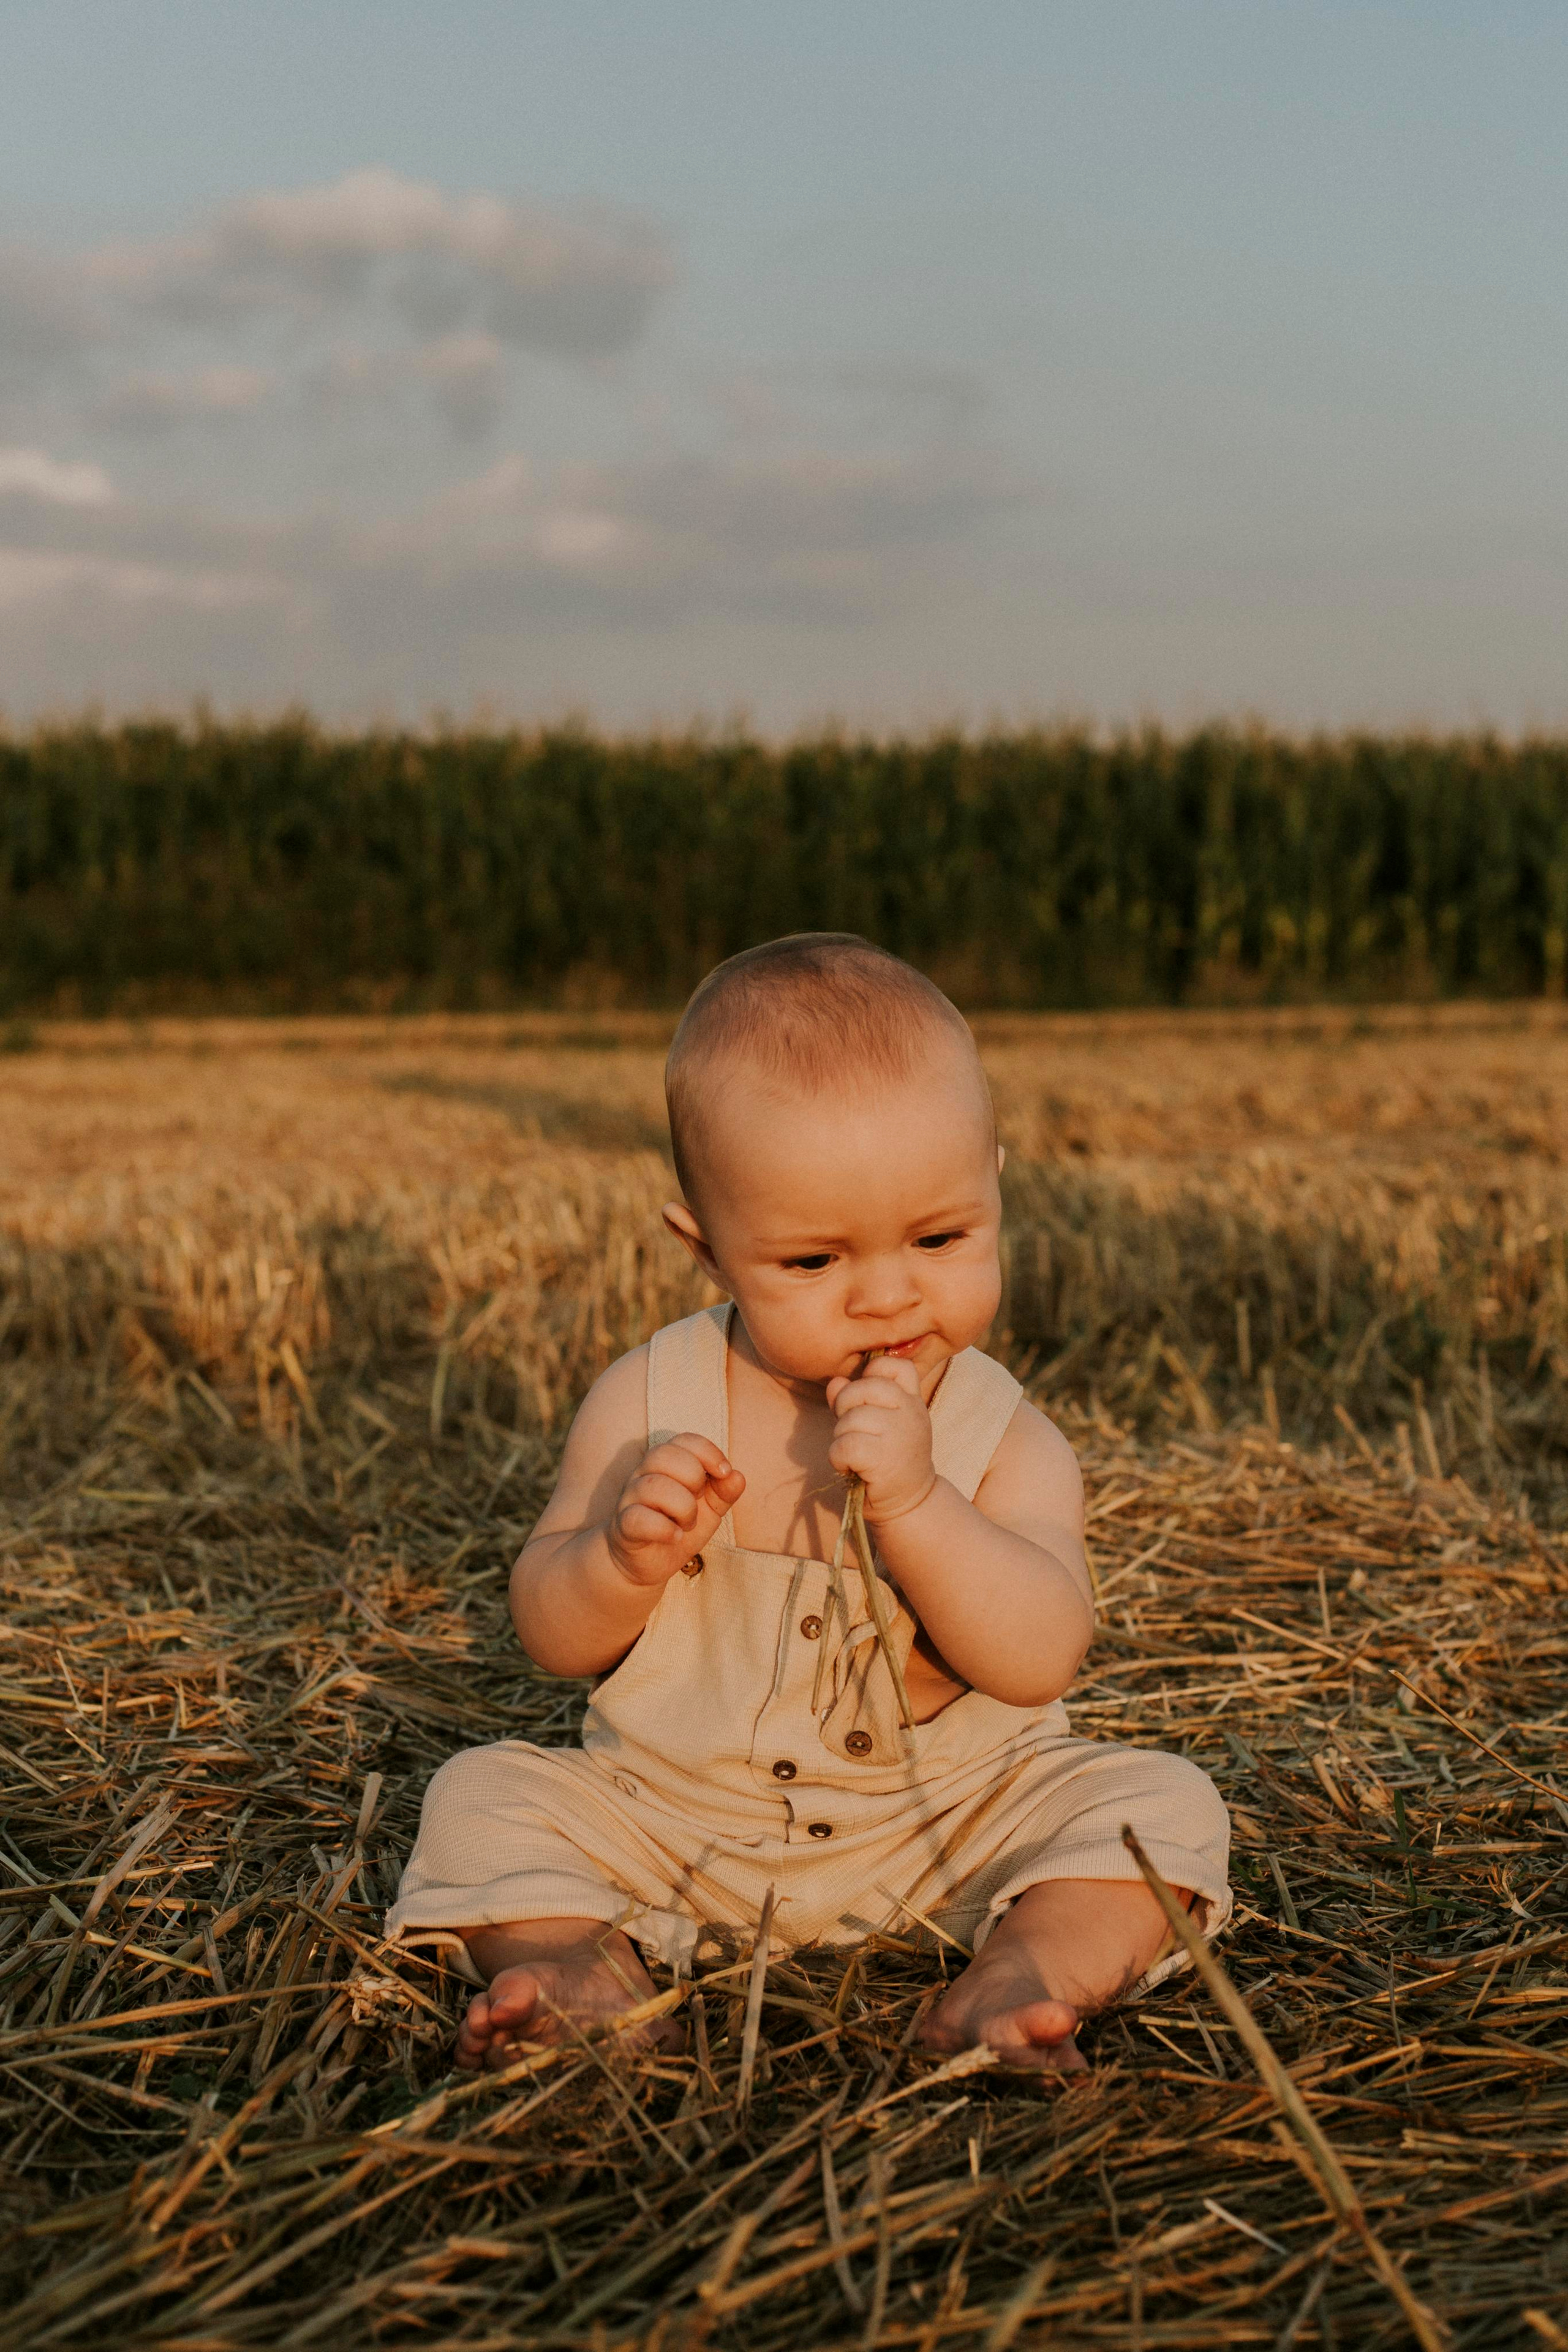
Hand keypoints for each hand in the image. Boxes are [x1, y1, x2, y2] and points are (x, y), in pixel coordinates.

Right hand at [607, 1434, 744, 1587]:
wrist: (650, 1562)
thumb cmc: (678, 1525)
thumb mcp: (710, 1509)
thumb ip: (724, 1492)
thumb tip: (737, 1476)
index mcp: (666, 1464)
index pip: (684, 1440)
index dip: (708, 1452)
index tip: (724, 1473)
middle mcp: (644, 1474)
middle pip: (664, 1455)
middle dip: (693, 1477)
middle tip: (698, 1500)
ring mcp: (630, 1498)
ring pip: (653, 1486)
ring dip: (682, 1507)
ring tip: (687, 1524)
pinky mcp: (624, 1525)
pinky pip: (638, 1517)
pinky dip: (664, 1528)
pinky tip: (676, 1536)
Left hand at [825, 1355, 936, 1524]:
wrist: (909, 1504)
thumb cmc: (890, 1461)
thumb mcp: (878, 1424)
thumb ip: (855, 1399)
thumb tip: (835, 1382)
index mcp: (911, 1400)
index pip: (894, 1365)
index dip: (870, 1376)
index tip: (866, 1401)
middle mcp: (911, 1412)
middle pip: (862, 1388)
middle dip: (845, 1408)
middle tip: (852, 1431)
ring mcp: (900, 1434)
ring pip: (850, 1419)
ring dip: (841, 1437)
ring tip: (855, 1454)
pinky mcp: (883, 1458)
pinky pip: (844, 1444)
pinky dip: (838, 1457)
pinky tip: (849, 1466)